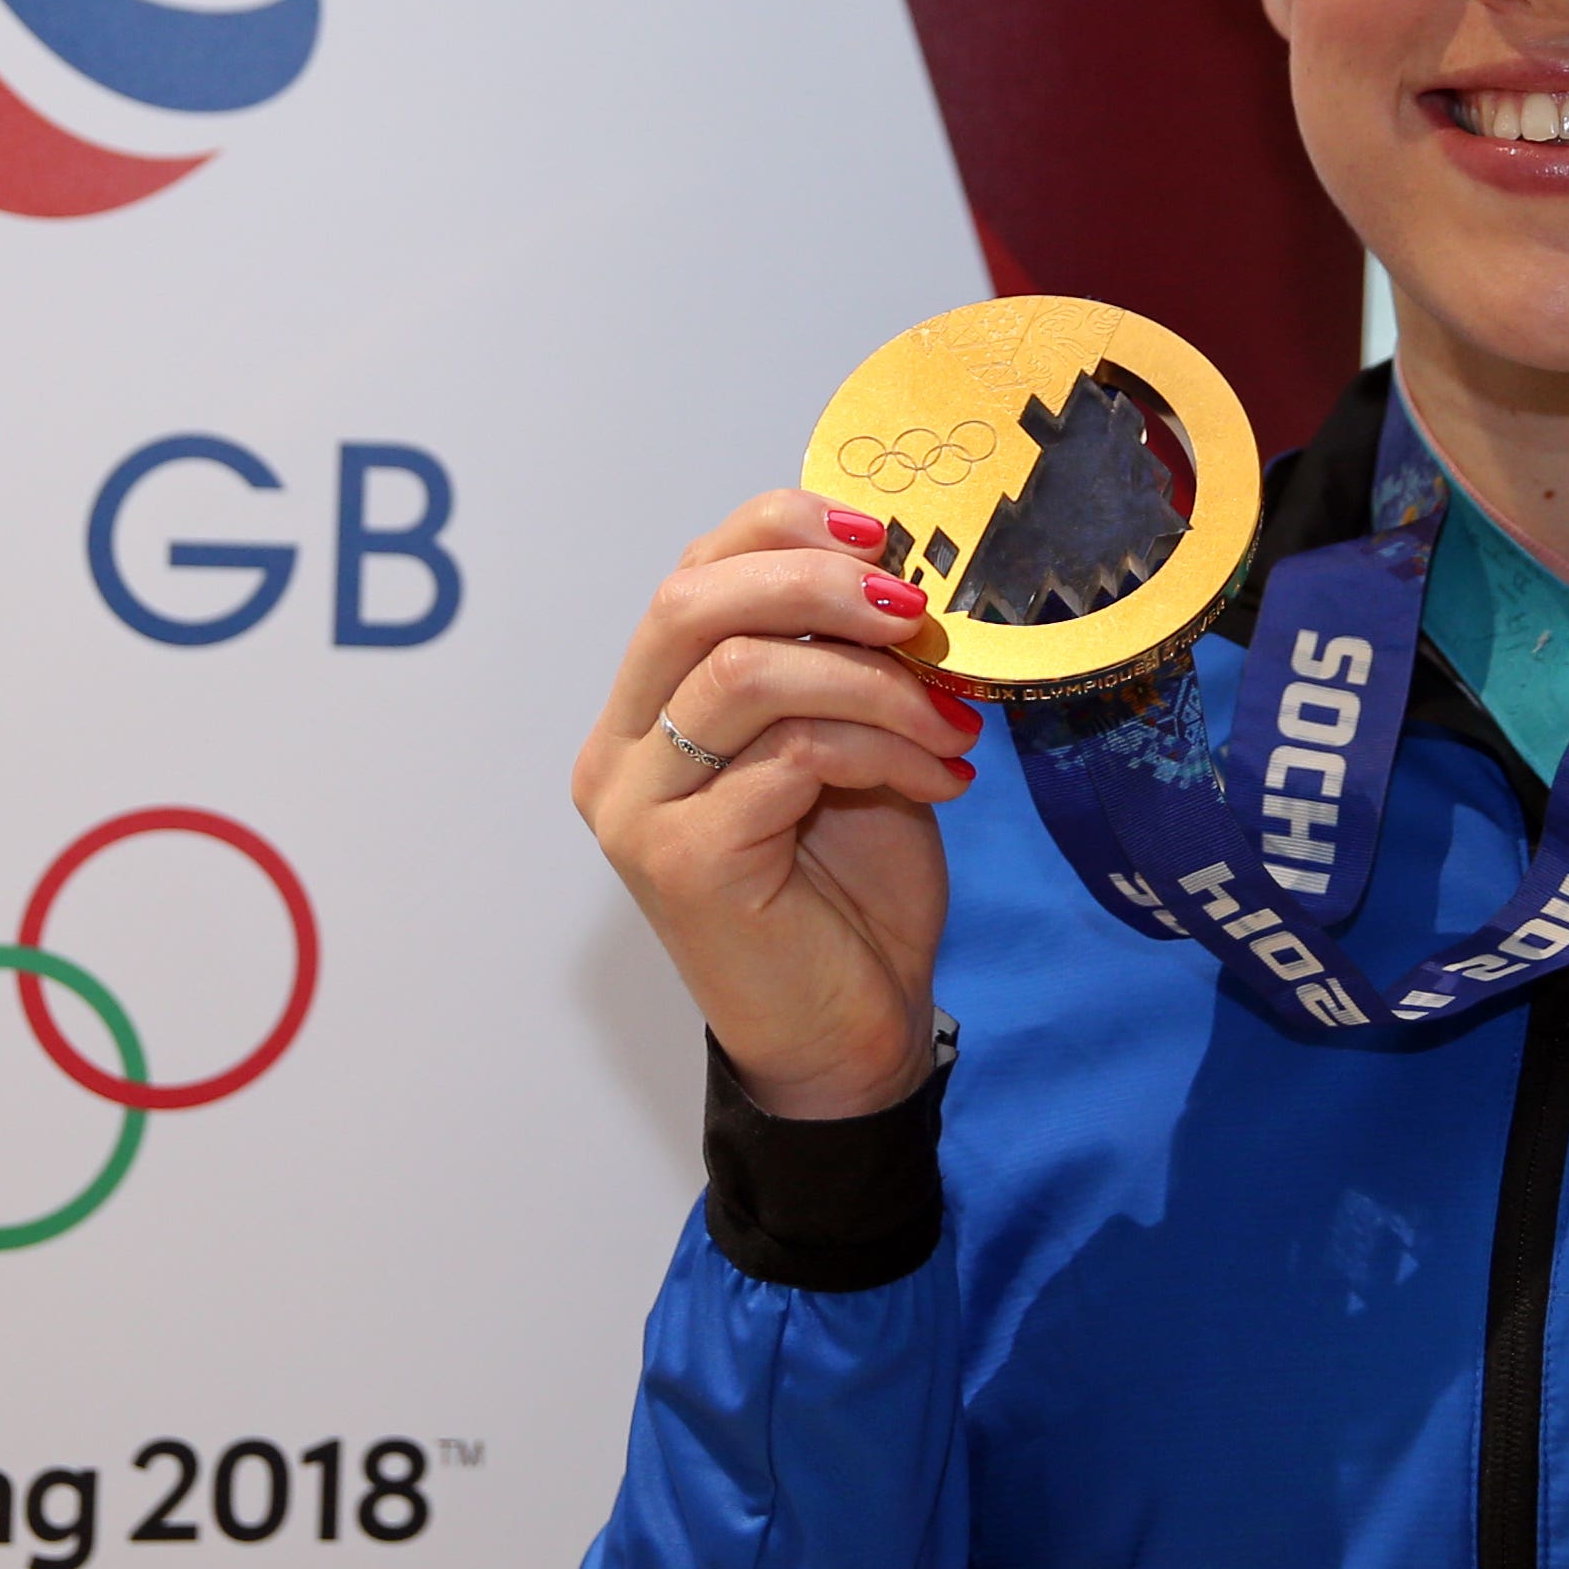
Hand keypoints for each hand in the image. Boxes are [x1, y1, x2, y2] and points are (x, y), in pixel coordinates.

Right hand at [570, 492, 981, 1120]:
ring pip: (747, 674)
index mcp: (645, 713)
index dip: (780, 530)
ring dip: (874, 682)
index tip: (882, 533)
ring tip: (951, 720)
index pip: (689, 576)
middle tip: (916, 612)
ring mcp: (638, 810)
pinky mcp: (684, 862)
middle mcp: (617, 754)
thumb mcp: (846, 748)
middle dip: (818, 582)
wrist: (851, 1038)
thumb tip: (898, 568)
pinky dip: (885, 748)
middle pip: (689, 603)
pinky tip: (942, 776)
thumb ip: (838, 663)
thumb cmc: (847, 893)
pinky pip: (792, 756)